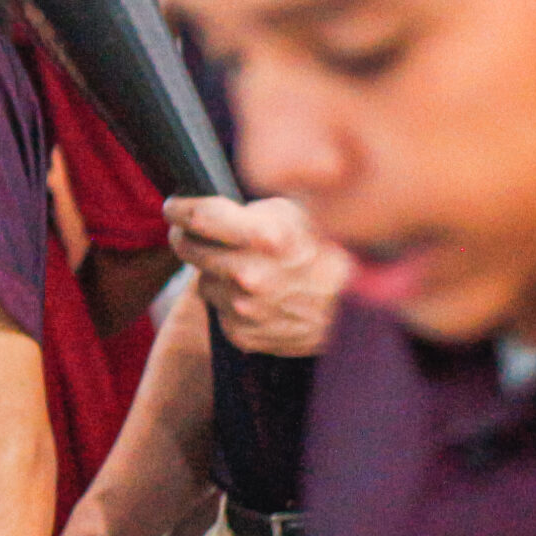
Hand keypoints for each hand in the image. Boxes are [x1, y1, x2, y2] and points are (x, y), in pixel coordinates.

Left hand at [167, 196, 350, 357]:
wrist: (361, 310)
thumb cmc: (330, 252)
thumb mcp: (296, 212)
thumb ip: (248, 210)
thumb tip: (202, 201)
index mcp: (266, 237)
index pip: (197, 217)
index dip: (179, 208)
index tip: (174, 206)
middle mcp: (250, 275)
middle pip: (189, 247)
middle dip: (189, 237)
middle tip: (198, 233)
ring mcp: (245, 308)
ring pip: (205, 281)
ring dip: (216, 273)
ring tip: (251, 270)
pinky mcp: (244, 334)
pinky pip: (220, 310)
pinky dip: (232, 302)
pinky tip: (260, 296)